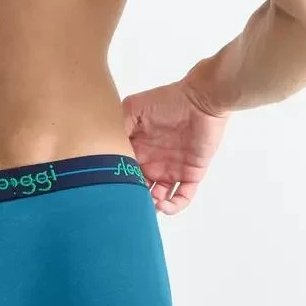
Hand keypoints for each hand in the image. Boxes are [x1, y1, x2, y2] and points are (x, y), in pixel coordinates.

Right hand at [122, 73, 229, 214]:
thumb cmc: (168, 101)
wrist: (200, 99)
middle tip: (129, 203)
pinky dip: (174, 207)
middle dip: (134, 199)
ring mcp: (172, 171)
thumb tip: (104, 149)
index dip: (118, 183)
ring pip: (159, 198)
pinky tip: (163, 205)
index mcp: (137, 151)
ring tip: (147, 204)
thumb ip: (117, 127)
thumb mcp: (133, 108)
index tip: (112, 189)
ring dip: (152, 206)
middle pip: (140, 189)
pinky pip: (182, 197)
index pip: (124, 173)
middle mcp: (153, 164)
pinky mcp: (191, 174)